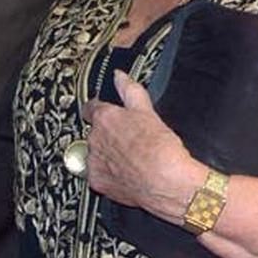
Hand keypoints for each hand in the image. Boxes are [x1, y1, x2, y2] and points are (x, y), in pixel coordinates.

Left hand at [80, 71, 199, 221]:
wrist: (167, 182)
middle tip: (127, 141)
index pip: (90, 108)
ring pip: (95, 154)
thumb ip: (129, 90)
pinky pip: (97, 175)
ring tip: (129, 160)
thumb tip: (119, 76)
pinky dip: (108, 175)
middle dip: (107, 136)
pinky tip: (125, 174)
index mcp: (104, 118)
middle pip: (94, 133)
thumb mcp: (147, 111)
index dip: (97, 109)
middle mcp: (94, 139)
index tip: (102, 112)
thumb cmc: (160, 148)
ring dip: (106, 155)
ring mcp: (94, 161)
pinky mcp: (97, 182)